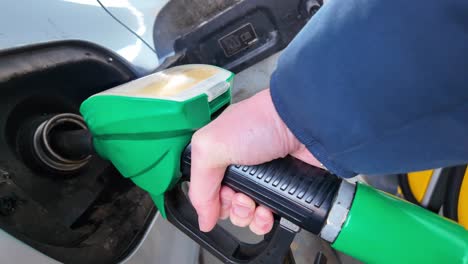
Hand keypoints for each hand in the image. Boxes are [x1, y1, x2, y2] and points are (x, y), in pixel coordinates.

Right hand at [189, 89, 320, 234]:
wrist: (302, 124)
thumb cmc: (260, 123)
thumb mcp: (211, 146)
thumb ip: (199, 185)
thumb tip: (203, 219)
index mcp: (221, 153)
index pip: (208, 188)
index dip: (212, 199)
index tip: (222, 195)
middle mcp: (242, 167)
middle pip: (228, 204)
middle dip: (233, 208)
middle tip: (242, 196)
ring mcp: (265, 179)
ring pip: (248, 215)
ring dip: (249, 217)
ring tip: (257, 205)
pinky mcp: (286, 189)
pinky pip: (271, 218)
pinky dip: (266, 221)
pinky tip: (268, 212)